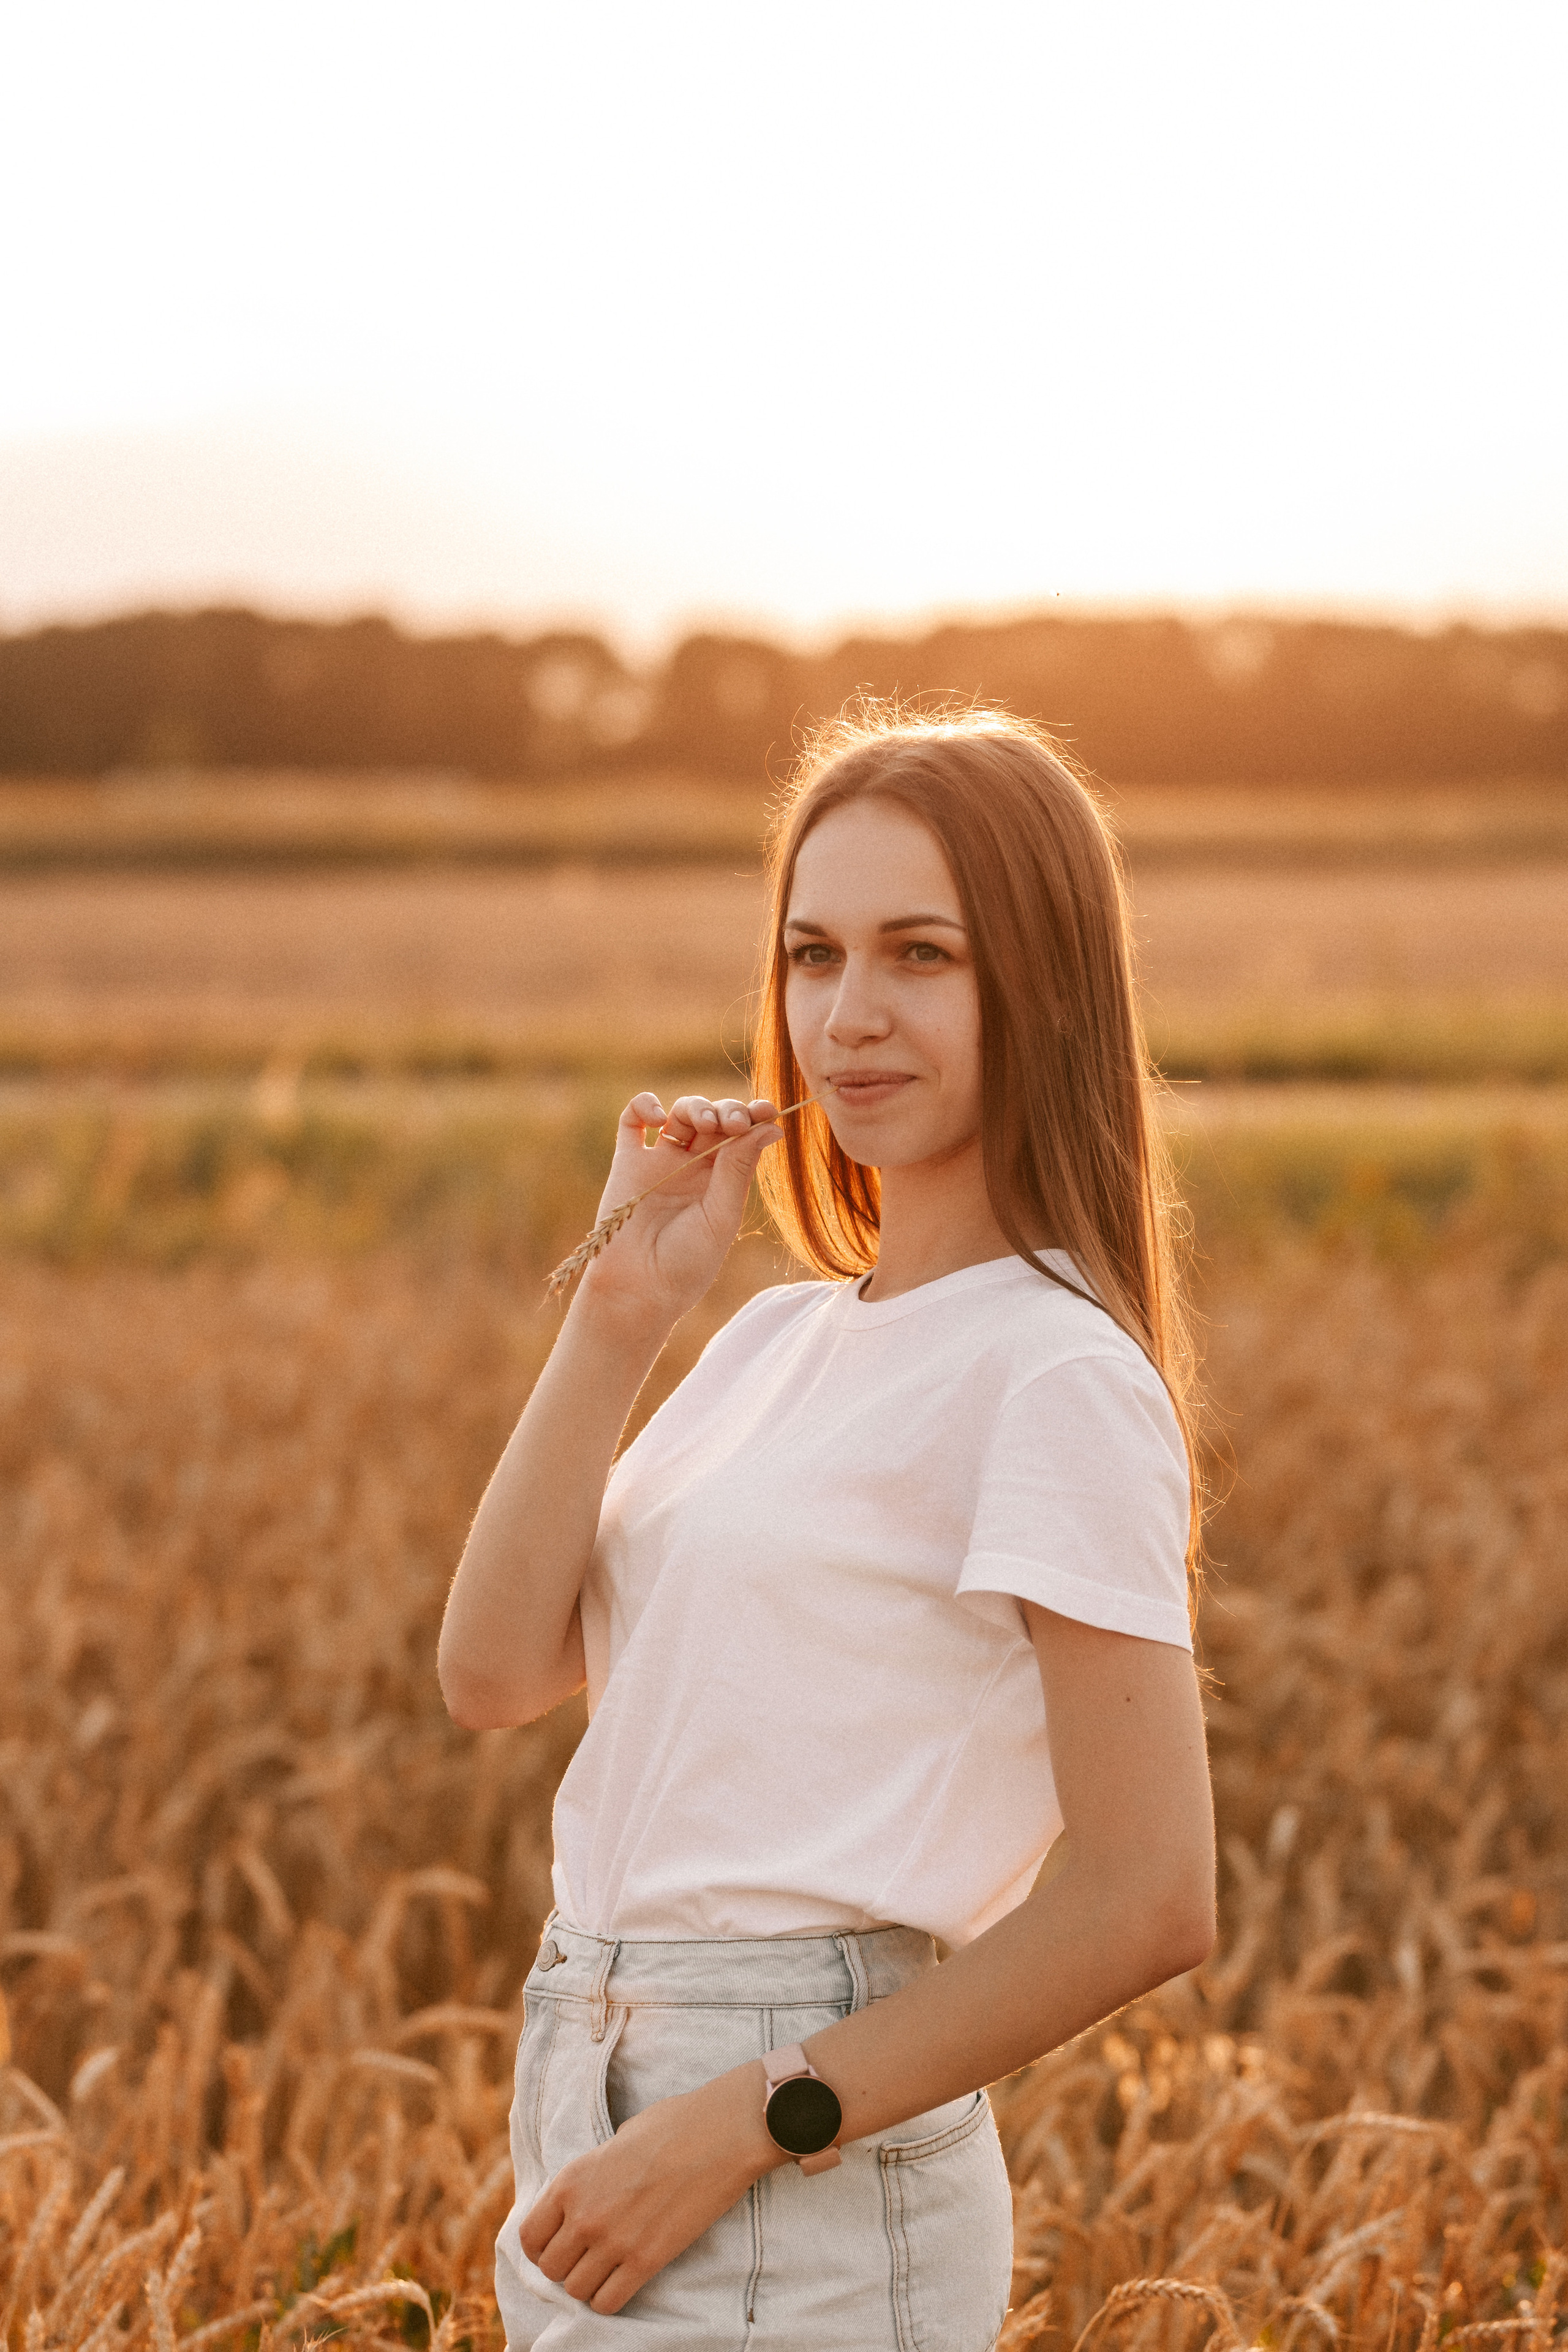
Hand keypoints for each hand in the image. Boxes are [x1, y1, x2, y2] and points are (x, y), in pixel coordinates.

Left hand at [519, 2059, 783, 2313]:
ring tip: (608, 2268)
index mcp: (571, 2180)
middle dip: (566, 2266)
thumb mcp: (616, 2141)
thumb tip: (588, 2196)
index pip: (530, 2236)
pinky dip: (610, 2298)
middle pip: (551, 2269)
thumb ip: (593, 2176)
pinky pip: (608, 2302)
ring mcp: (614, 2240)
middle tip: (588, 2256)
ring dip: (589, 2283)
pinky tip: (624, 2280)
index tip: (561, 2243)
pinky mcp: (646, 2260)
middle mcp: (584, 2214)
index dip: (543, 2245)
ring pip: (576, 2290)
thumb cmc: (672, 2126)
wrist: (720, 2134)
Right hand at [575, 1091, 781, 1325]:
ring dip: (695, 1107)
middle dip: (727, 1112)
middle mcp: (692, 1167)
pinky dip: (644, 1105)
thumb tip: (773, 1126)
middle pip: (714, 1119)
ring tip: (705, 1124)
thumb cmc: (687, 1262)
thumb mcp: (721, 1214)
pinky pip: (632, 1120)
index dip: (754, 1117)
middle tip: (734, 1124)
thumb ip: (739, 1167)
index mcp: (722, 1180)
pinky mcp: (627, 1162)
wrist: (639, 1289)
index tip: (768, 1111)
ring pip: (679, 1113)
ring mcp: (659, 1161)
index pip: (742, 1136)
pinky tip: (659, 1117)